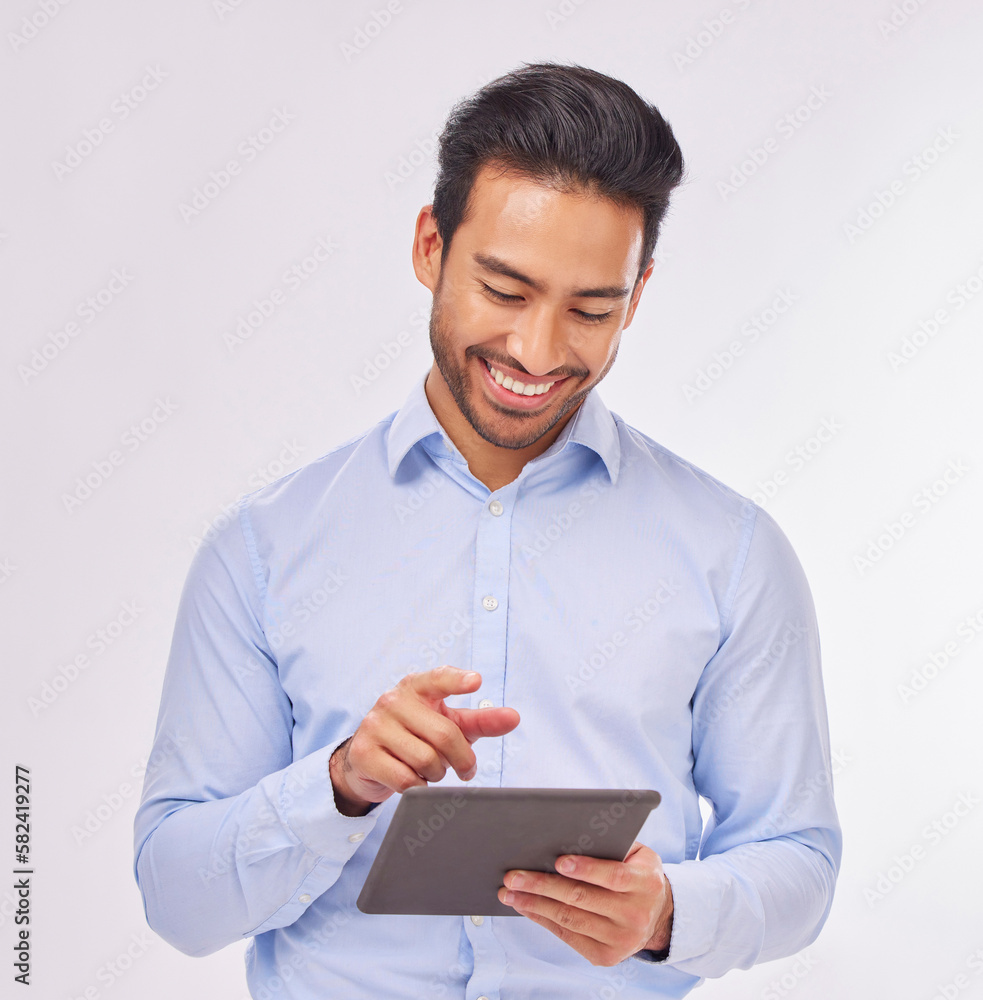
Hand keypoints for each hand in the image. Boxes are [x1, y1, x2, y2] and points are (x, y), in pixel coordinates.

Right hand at [329, 665, 519, 814]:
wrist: (368, 760)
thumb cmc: (417, 736)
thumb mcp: (450, 724)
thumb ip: (481, 721)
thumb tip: (513, 717)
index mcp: (416, 687)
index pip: (438, 678)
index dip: (457, 680)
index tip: (476, 681)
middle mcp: (393, 700)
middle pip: (444, 734)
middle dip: (462, 759)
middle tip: (467, 770)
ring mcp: (375, 725)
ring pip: (425, 760)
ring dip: (438, 774)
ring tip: (434, 771)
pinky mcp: (364, 753)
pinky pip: (406, 779)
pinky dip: (419, 786)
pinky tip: (417, 781)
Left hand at [497, 841, 672, 965]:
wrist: (657, 915)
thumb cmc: (638, 873)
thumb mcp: (638, 853)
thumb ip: (611, 845)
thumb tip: (569, 834)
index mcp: (646, 884)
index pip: (613, 876)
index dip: (586, 869)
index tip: (558, 861)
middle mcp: (635, 915)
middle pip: (582, 899)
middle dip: (543, 885)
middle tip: (514, 875)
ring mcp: (620, 940)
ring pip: (569, 919)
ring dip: (534, 904)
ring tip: (510, 892)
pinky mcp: (606, 956)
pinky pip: (567, 936)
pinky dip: (542, 919)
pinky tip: (525, 906)